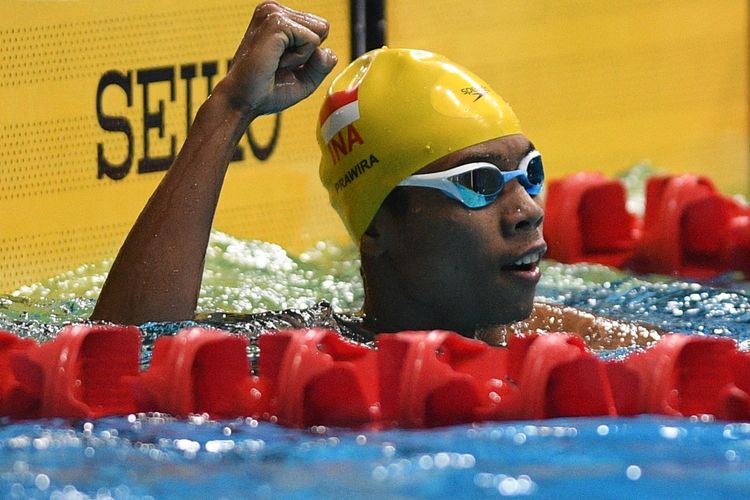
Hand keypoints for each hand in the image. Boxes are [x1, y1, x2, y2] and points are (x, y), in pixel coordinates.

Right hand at [218, 1, 337, 117]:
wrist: (243, 101)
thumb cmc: (268, 90)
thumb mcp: (306, 78)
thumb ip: (323, 64)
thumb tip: (328, 51)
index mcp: (279, 18)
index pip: (320, 28)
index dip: (310, 54)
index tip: (284, 63)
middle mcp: (274, 10)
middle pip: (322, 28)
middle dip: (307, 54)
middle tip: (280, 64)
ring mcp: (273, 13)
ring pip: (318, 33)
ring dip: (302, 57)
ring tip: (277, 63)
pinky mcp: (276, 22)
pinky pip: (311, 41)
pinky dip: (299, 59)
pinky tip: (276, 62)